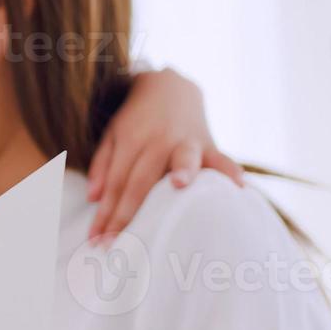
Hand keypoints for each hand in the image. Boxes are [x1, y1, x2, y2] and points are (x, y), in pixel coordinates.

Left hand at [87, 67, 245, 242]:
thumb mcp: (112, 134)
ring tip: (180, 186)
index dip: (105, 213)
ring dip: (183, 169)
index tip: (96, 240)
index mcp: (131, 141)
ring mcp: (185, 141)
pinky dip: (230, 169)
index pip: (115, 183)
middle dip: (127, 213)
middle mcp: (158, 142)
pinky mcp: (208, 142)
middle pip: (140, 181)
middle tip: (116, 244)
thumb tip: (93, 197)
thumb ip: (102, 164)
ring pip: (182, 158)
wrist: (171, 86)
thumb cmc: (137, 119)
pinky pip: (221, 157)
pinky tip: (237, 185)